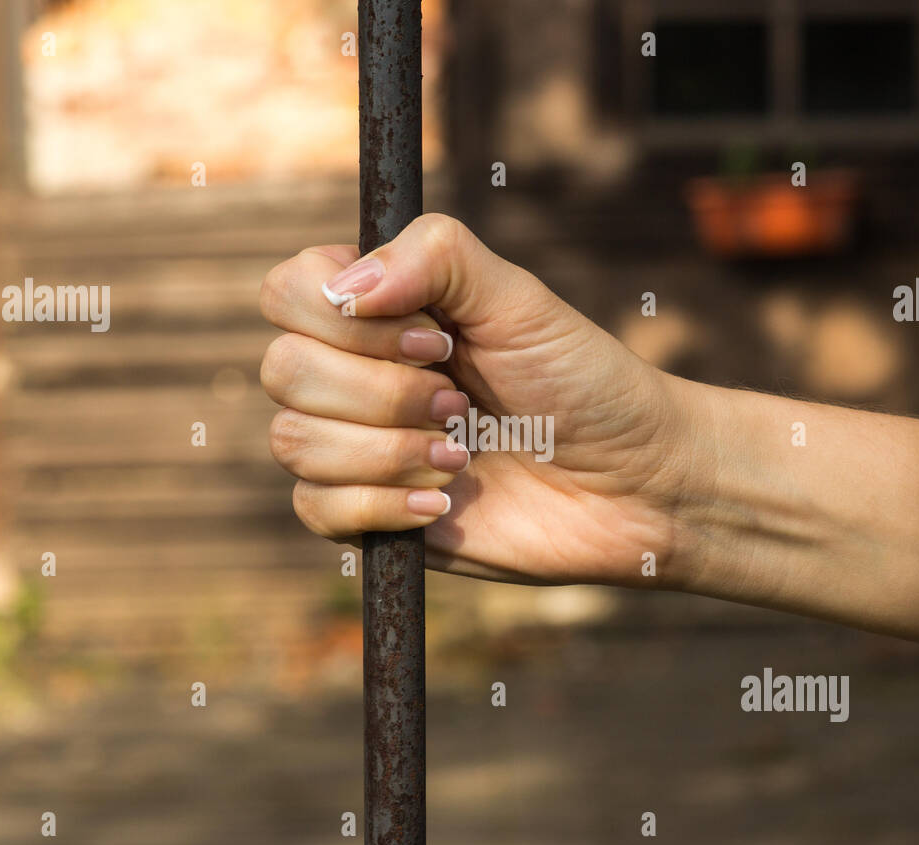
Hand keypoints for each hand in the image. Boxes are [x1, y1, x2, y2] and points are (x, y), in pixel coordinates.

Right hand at [258, 214, 693, 587]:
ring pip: (294, 441)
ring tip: (462, 455)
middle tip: (461, 402)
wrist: (634, 485)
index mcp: (382, 311)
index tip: (436, 337)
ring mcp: (358, 446)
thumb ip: (437, 257)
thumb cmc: (584, 383)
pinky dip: (380, 504)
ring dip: (387, 450)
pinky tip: (444, 501)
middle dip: (381, 392)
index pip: (289, 290)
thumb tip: (345, 286)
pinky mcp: (370, 515)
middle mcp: (357, 373)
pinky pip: (314, 509)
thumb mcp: (520, 300)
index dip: (343, 318)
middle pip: (284, 369)